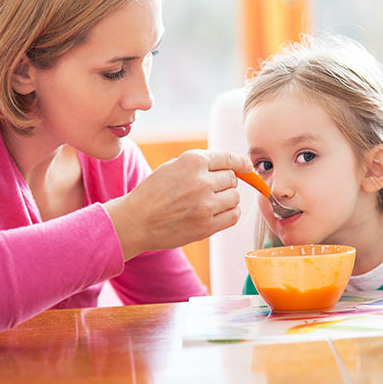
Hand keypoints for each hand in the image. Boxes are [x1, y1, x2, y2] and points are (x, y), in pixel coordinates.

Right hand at [104, 149, 251, 259]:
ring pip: (235, 197)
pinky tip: (215, 214)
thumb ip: (200, 164)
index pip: (229, 158)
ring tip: (209, 202)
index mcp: (193, 161)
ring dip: (227, 199)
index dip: (241, 163)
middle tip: (209, 190)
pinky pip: (233, 216)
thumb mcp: (173, 167)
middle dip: (225, 183)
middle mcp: (202, 180)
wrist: (136, 221)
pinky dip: (229, 214)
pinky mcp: (207, 225)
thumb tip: (233, 166)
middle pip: (233, 178)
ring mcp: (205, 204)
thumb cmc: (153, 193)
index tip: (247, 167)